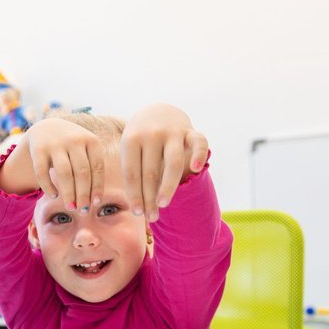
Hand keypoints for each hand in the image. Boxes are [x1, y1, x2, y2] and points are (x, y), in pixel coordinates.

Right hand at [0, 117, 106, 211]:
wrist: (46, 128)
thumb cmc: (72, 147)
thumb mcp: (86, 150)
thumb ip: (93, 168)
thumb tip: (96, 201)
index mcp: (91, 140)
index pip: (97, 168)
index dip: (97, 187)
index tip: (96, 204)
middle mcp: (74, 139)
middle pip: (81, 172)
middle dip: (83, 194)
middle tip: (83, 210)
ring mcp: (55, 143)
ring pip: (64, 173)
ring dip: (68, 193)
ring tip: (71, 208)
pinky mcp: (38, 149)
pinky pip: (43, 172)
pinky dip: (48, 186)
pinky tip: (54, 196)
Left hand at [121, 104, 208, 221]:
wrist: (157, 111)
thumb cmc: (140, 141)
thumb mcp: (130, 151)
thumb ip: (134, 173)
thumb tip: (137, 208)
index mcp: (131, 140)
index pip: (132, 173)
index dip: (135, 195)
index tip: (137, 213)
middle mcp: (151, 134)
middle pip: (150, 172)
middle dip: (150, 197)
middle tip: (151, 217)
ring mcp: (172, 131)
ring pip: (173, 162)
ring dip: (168, 185)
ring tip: (163, 204)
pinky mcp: (190, 130)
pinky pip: (199, 142)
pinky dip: (199, 154)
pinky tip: (196, 169)